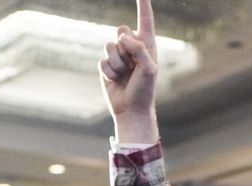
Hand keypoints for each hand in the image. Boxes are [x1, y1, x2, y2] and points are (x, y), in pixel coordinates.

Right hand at [99, 0, 158, 142]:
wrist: (131, 110)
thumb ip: (139, 48)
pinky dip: (108, 72)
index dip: (143, 5)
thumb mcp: (149, 68)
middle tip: (131, 64)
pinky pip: (102, 61)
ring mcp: (118, 57)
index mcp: (147, 45)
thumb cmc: (145, 90)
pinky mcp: (106, 67)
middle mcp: (132, 48)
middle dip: (124, 45)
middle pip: (120, 29)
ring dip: (117, 62)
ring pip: (109, 46)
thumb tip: (122, 36)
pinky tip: (115, 81)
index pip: (145, 20)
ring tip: (124, 75)